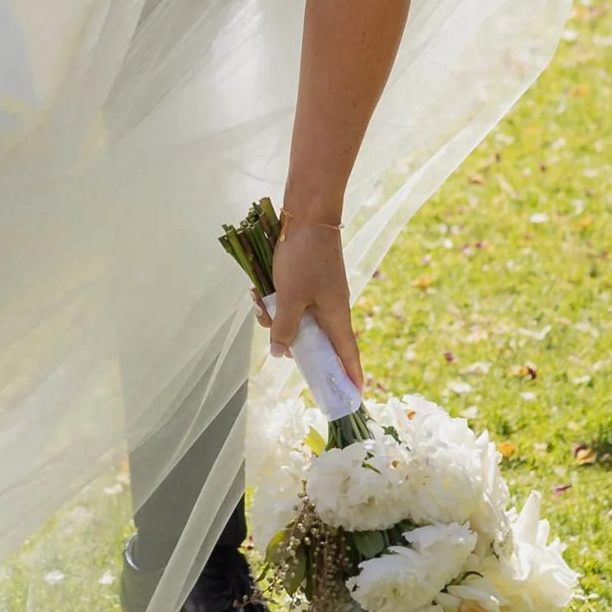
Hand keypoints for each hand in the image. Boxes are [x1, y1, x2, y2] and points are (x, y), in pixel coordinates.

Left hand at [265, 213, 362, 399]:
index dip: (351, 376)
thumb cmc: (303, 257)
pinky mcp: (307, 279)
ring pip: (296, 319)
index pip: (347, 353)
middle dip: (290, 340)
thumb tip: (281, 355)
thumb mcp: (290, 297)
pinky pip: (290, 301)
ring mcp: (319, 292)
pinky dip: (274, 298)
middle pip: (314, 339)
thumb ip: (285, 328)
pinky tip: (257, 289)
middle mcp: (331, 307)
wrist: (307, 214)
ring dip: (275, 315)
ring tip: (259, 300)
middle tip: (275, 340)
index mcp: (336, 315)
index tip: (354, 397)